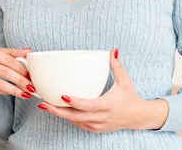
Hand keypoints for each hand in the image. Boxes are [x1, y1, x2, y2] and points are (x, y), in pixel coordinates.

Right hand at [0, 44, 31, 106]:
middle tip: (32, 88)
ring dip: (14, 90)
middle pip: (5, 73)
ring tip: (25, 94)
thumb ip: (10, 52)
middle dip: (20, 81)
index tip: (30, 75)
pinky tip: (12, 93)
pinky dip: (4, 92)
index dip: (21, 68)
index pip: (7, 60)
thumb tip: (28, 51)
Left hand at [39, 49, 168, 132]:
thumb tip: (112, 51)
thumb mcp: (125, 81)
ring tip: (45, 105)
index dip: (75, 102)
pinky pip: (79, 124)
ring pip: (75, 122)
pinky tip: (58, 110)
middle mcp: (101, 118)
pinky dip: (68, 118)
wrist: (138, 118)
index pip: (89, 105)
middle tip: (43, 103)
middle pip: (76, 116)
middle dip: (58, 111)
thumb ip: (117, 66)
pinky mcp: (95, 129)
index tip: (62, 96)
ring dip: (60, 115)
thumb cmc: (130, 98)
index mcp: (107, 105)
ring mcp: (98, 125)